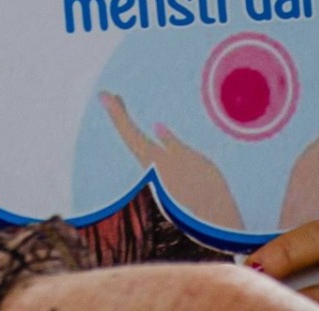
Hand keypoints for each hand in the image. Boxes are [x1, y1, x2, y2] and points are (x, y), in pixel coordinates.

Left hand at [102, 90, 244, 229]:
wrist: (215, 223)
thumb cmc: (207, 189)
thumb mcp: (192, 160)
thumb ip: (173, 145)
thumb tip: (157, 128)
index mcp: (153, 160)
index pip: (128, 131)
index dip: (116, 113)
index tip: (103, 95)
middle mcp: (150, 169)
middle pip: (129, 137)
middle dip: (120, 116)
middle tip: (111, 97)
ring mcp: (157, 177)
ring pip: (138, 145)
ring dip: (129, 126)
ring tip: (122, 107)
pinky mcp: (166, 182)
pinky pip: (150, 154)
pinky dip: (144, 140)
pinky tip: (150, 135)